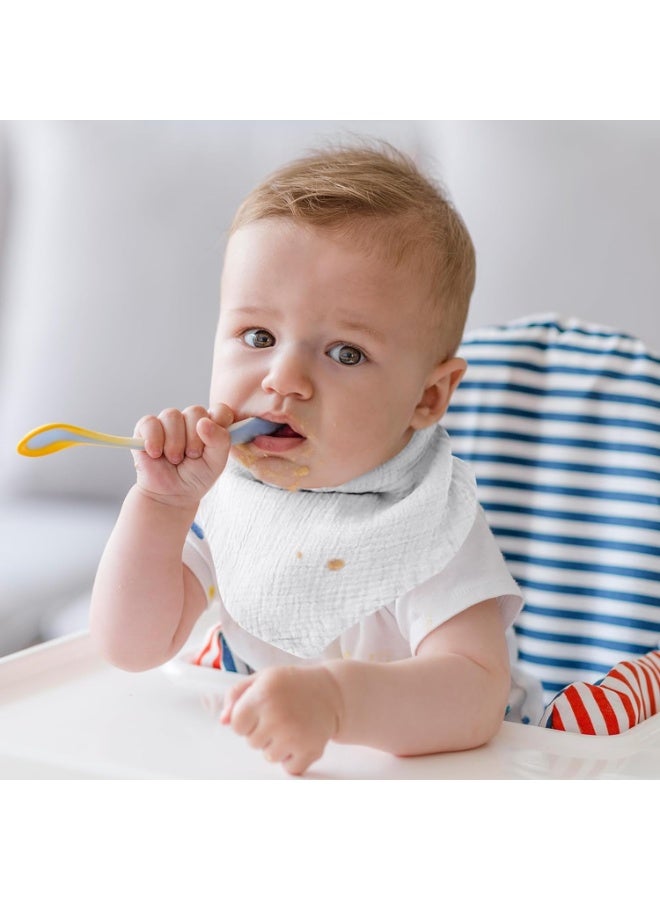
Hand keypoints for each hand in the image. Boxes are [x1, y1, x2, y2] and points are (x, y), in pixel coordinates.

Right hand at [132, 403, 233, 507]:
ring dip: (174, 443)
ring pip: (172, 415)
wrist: (171, 494)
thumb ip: (220, 441)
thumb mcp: (216, 463)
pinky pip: (150, 423)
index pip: (219, 410)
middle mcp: (190, 420)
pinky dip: (154, 440)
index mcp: (210, 426)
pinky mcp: (146, 428)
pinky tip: (156, 454)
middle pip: (195, 411)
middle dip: (194, 439)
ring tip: (174, 459)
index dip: (218, 422)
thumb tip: (204, 422)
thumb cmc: (195, 477)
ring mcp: (168, 423)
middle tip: (191, 456)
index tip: (212, 442)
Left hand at [220, 665, 343, 775]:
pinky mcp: (310, 750)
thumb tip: (223, 721)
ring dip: (277, 746)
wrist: (332, 692)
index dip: (247, 720)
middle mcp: (277, 715)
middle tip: (280, 715)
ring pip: (269, 757)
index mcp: (262, 694)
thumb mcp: (263, 678)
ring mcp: (294, 735)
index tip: (260, 710)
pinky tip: (301, 738)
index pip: (237, 726)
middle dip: (262, 731)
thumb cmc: (292, 684)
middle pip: (252, 742)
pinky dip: (294, 758)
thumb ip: (237, 695)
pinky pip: (289, 768)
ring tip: (291, 726)